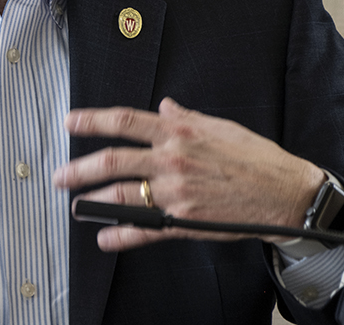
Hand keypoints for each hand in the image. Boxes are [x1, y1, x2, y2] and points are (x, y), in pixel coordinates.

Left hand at [53, 97, 323, 250]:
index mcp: (178, 131)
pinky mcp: (183, 220)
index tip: (70, 122)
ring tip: (74, 204)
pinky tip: (104, 238)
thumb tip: (164, 105)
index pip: (125, 121)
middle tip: (59, 174)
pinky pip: (144, 229)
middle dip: (80, 167)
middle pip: (114, 159)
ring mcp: (176, 192)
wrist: (284, 193)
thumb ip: (185, 116)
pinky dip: (121, 235)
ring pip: (122, 194)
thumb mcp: (218, 126)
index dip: (92, 121)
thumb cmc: (254, 157)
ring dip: (92, 200)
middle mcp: (172, 159)